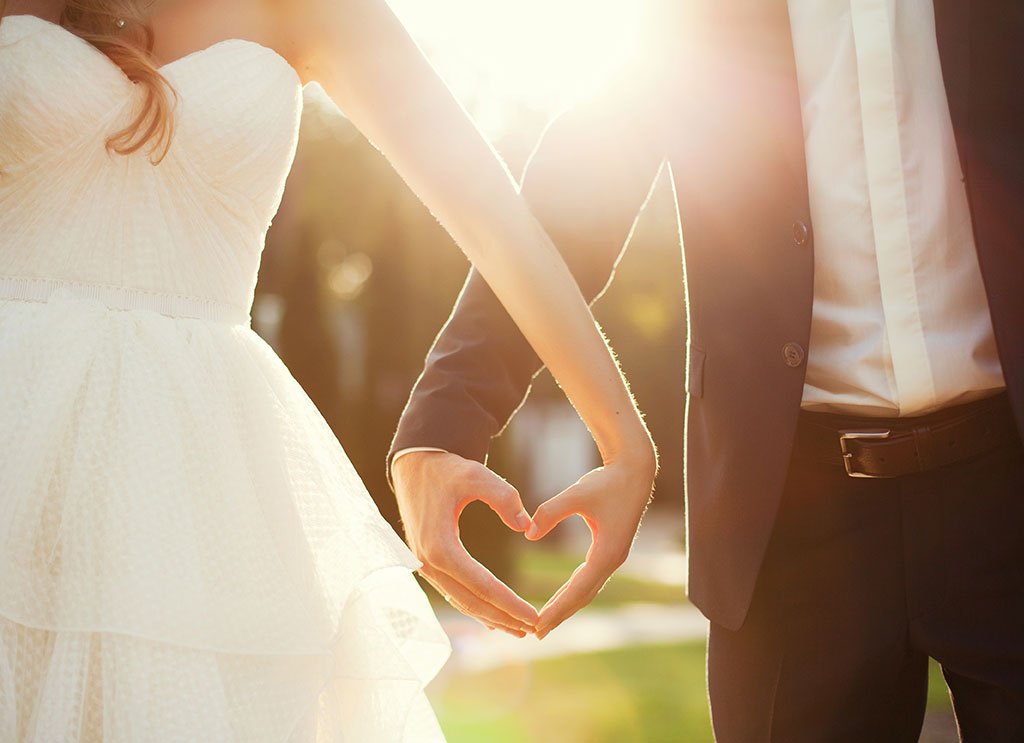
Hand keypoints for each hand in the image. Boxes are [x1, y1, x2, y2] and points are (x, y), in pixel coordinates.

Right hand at [392, 450, 538, 636]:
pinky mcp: (426, 563)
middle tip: (534, 630)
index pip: (482, 585)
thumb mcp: (476, 475)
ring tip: (519, 629)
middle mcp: (428, 562)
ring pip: (461, 601)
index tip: (535, 616)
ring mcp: (424, 565)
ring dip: (490, 617)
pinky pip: (453, 592)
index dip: (510, 603)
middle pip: (471, 601)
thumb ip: (504, 497)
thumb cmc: (447, 470)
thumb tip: (526, 526)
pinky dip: (474, 606)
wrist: (414, 465)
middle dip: (504, 617)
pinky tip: (493, 617)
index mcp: (440, 546)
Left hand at [526, 447, 656, 638]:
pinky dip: (574, 591)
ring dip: (567, 606)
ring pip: (587, 589)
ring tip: (546, 622)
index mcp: (607, 553)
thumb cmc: (606, 481)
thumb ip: (550, 512)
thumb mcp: (576, 494)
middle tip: (536, 634)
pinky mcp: (610, 550)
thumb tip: (528, 534)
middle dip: (561, 615)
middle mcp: (613, 560)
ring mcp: (613, 556)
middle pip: (583, 596)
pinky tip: (561, 597)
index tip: (539, 625)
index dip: (558, 608)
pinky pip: (589, 578)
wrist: (634, 472)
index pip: (578, 589)